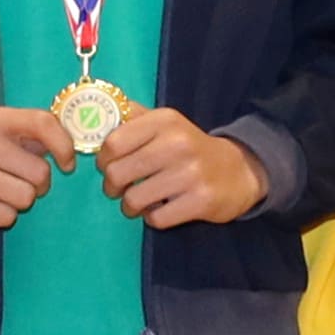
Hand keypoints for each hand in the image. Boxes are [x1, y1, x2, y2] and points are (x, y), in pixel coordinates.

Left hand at [96, 109, 269, 228]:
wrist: (239, 171)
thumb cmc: (190, 148)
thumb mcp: (166, 124)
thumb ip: (132, 117)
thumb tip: (95, 115)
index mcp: (165, 120)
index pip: (113, 142)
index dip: (102, 159)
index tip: (107, 166)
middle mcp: (178, 143)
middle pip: (118, 173)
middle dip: (111, 186)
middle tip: (118, 189)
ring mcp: (191, 173)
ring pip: (134, 199)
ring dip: (129, 206)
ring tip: (137, 203)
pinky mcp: (200, 201)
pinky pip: (156, 218)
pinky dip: (151, 218)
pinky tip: (158, 210)